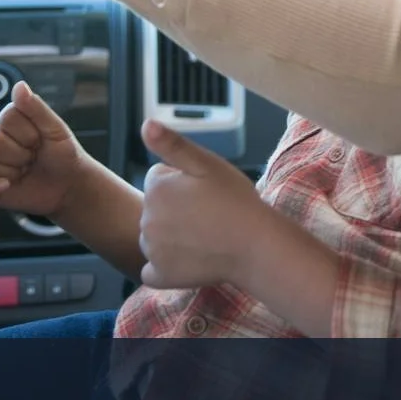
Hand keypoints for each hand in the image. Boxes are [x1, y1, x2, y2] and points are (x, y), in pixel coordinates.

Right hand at [0, 81, 89, 218]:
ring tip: (24, 171)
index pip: (6, 118)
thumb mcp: (56, 129)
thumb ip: (36, 108)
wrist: (69, 185)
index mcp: (8, 122)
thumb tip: (19, 86)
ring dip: (11, 172)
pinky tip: (5, 186)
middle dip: (20, 154)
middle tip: (33, 157)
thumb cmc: (62, 154)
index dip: (28, 133)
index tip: (40, 140)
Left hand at [137, 119, 271, 290]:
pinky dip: (166, 266)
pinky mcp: (160, 275)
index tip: (205, 192)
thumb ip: (172, 144)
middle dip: (175, 209)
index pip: (159, 179)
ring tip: (205, 236)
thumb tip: (145, 124)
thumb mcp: (207, 163)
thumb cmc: (236, 201)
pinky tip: (190, 259)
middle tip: (208, 214)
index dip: (183, 183)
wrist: (255, 246)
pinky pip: (153, 269)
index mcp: (155, 187)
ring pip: (155, 237)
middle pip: (156, 208)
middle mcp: (145, 218)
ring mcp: (151, 249)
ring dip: (171, 236)